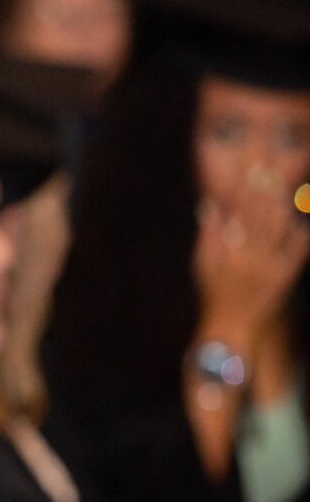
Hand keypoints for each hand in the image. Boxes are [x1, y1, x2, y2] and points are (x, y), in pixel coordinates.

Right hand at [194, 184, 309, 342]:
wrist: (230, 326)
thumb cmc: (212, 294)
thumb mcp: (202, 265)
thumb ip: (207, 234)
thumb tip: (209, 205)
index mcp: (229, 252)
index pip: (240, 214)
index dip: (248, 193)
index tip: (255, 175)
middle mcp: (250, 258)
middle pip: (263, 218)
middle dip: (268, 195)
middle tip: (273, 176)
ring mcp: (270, 268)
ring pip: (281, 230)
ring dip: (284, 210)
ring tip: (285, 195)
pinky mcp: (284, 278)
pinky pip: (297, 251)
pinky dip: (299, 235)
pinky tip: (299, 223)